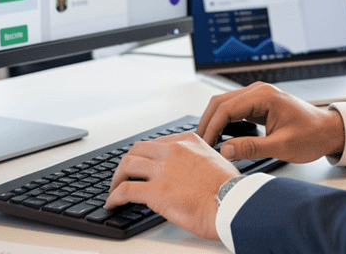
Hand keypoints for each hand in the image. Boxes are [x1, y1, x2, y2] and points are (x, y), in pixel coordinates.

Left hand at [105, 132, 236, 239]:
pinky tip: (112, 203)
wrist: (233, 203)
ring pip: (126, 166)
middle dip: (126, 164)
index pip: (156, 143)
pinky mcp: (155, 191)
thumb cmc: (230, 190)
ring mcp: (163, 170)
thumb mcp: (216, 162)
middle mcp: (173, 151)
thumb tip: (189, 173)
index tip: (141, 166)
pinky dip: (114, 197)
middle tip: (123, 176)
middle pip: (136, 150)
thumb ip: (198, 161)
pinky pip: (125, 191)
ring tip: (114, 190)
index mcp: (188, 142)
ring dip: (116, 179)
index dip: (144, 156)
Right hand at [197, 81, 345, 162]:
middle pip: (221, 102)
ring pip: (225, 104)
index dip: (212, 127)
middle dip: (208, 122)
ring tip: (207, 141)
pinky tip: (220, 135)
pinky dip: (224, 120)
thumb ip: (252, 148)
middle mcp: (259, 91)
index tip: (205, 144)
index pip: (226, 108)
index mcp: (264, 96)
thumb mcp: (282, 146)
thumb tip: (226, 150)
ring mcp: (258, 96)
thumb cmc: (312, 135)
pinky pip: (234, 109)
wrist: (329, 131)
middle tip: (201, 143)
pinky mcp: (259, 104)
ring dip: (214, 120)